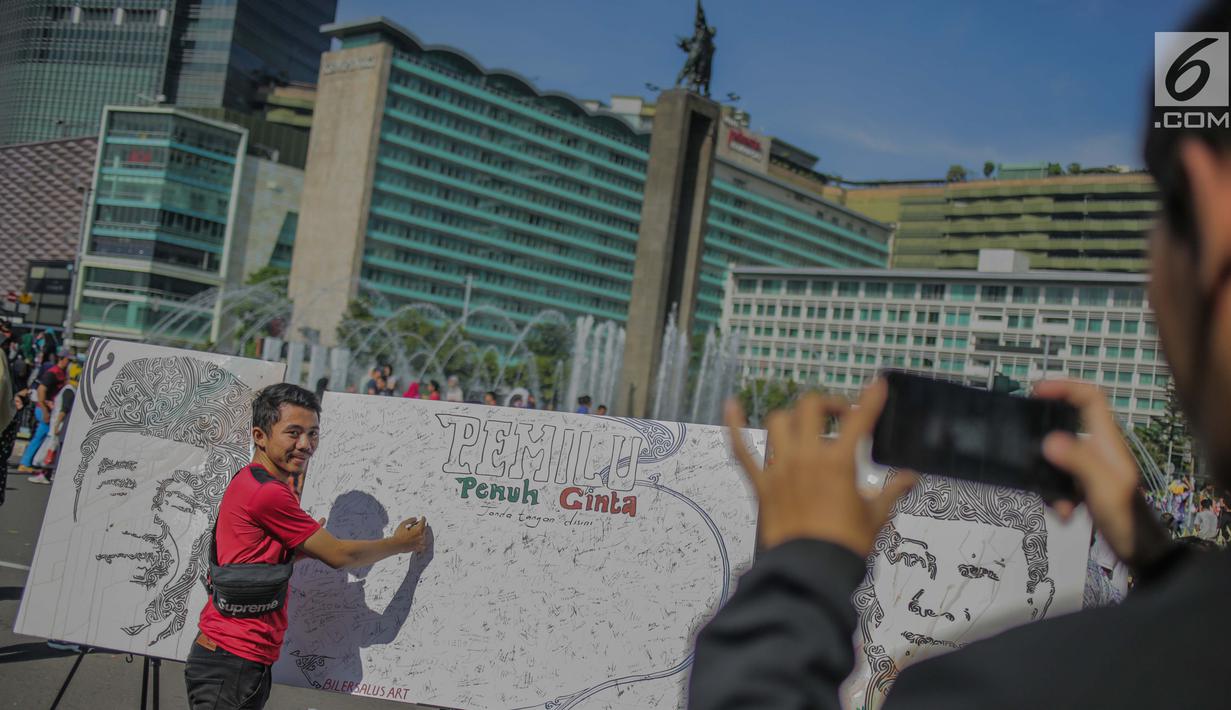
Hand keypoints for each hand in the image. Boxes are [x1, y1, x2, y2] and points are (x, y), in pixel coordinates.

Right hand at [393, 517, 428, 553]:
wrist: (395, 545)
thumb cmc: (398, 535)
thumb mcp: (403, 524)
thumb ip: (410, 520)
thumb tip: (415, 519)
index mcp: (418, 530)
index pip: (423, 522)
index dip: (423, 519)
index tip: (423, 517)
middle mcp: (420, 536)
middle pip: (424, 529)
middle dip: (422, 525)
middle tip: (418, 524)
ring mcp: (419, 543)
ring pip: (425, 536)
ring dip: (422, 533)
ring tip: (417, 532)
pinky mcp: (417, 548)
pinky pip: (423, 546)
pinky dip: (423, 543)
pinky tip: (420, 541)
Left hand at [725, 381, 916, 555]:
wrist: (812, 570)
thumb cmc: (844, 544)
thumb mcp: (875, 515)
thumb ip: (892, 490)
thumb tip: (909, 478)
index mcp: (838, 462)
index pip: (858, 420)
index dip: (870, 399)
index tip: (877, 386)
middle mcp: (805, 457)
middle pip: (811, 407)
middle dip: (827, 404)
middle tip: (840, 415)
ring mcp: (779, 468)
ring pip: (779, 422)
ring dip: (793, 417)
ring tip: (806, 426)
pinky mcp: (761, 484)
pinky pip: (741, 450)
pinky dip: (733, 425)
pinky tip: (731, 406)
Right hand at [1036, 380, 1169, 567]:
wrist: (1138, 551)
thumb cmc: (1126, 518)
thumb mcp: (1101, 486)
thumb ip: (1078, 460)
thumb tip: (1049, 439)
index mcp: (1107, 442)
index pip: (1090, 398)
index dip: (1065, 387)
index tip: (1037, 391)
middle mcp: (1098, 450)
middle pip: (1067, 425)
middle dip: (1045, 439)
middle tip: (1026, 444)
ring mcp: (1090, 468)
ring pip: (1058, 457)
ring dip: (1048, 477)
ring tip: (1056, 499)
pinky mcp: (1083, 486)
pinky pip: (1059, 480)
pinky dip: (1055, 495)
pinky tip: (1063, 511)